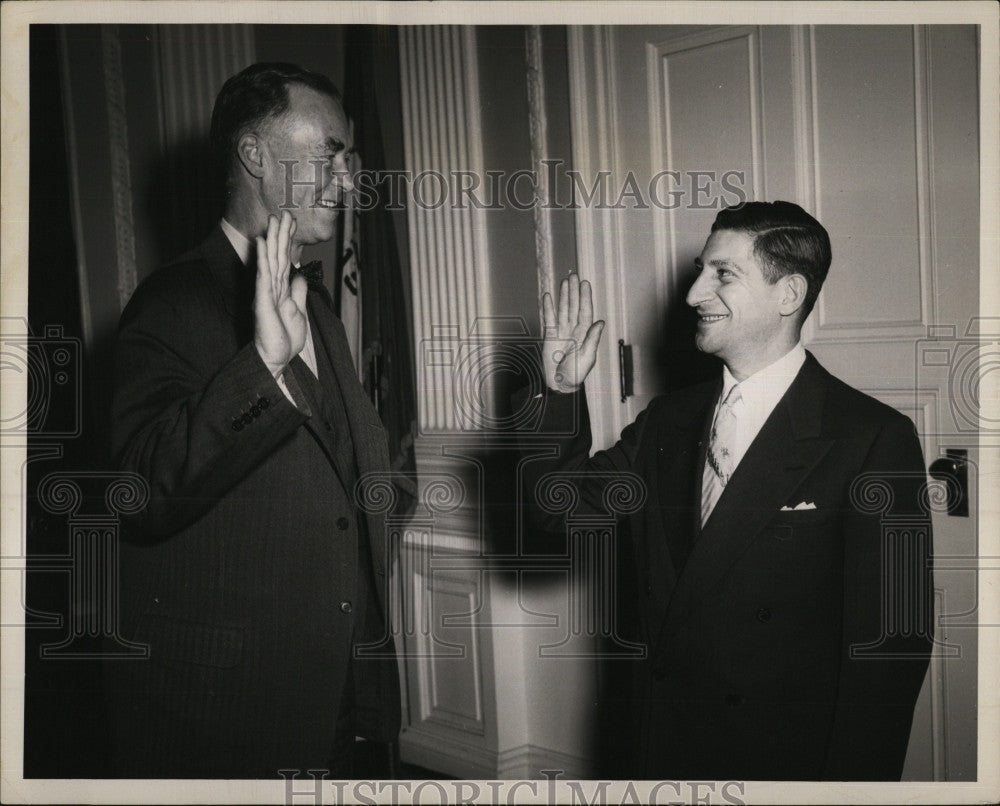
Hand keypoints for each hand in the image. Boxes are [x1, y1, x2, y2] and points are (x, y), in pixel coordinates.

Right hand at [253, 211, 308, 375]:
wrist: (276, 359)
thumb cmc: (284, 339)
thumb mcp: (298, 312)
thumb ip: (298, 293)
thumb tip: (300, 275)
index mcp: (280, 290)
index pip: (285, 261)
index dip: (288, 242)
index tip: (292, 223)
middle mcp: (271, 288)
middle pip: (277, 256)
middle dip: (281, 234)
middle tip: (284, 213)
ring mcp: (265, 293)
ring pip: (270, 261)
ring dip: (272, 240)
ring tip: (274, 220)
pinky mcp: (261, 301)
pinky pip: (263, 277)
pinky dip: (263, 259)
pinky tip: (262, 243)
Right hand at [541, 273, 604, 392]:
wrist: (559, 383)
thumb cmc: (576, 374)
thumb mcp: (587, 357)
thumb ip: (592, 339)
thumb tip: (600, 322)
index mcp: (584, 333)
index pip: (585, 310)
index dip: (585, 297)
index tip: (585, 284)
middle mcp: (574, 329)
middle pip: (574, 306)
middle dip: (574, 291)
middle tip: (574, 275)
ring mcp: (562, 331)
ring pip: (563, 309)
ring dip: (564, 295)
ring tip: (564, 281)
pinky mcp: (550, 335)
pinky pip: (549, 318)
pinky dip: (548, 307)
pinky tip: (549, 296)